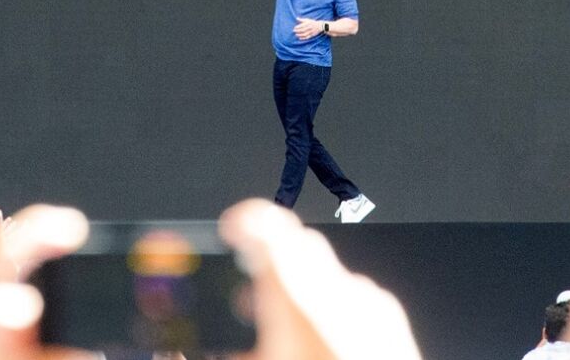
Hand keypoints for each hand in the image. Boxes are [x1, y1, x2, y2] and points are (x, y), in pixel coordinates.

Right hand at [219, 199, 422, 359]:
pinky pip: (356, 305)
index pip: (269, 228)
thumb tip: (175, 356)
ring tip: (271, 327)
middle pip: (300, 251)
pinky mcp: (393, 331)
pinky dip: (329, 316)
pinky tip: (312, 350)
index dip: (245, 222)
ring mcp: (372, 310)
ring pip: (329, 281)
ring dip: (299, 294)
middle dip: (269, 262)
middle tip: (242, 283)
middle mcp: (340, 292)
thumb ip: (213, 356)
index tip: (230, 229)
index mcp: (300, 297)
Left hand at [293, 17, 326, 40]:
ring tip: (296, 35)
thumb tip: (296, 18)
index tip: (294, 28)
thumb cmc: (312, 22)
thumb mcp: (307, 20)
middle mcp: (310, 27)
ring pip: (305, 34)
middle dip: (298, 31)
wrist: (320, 26)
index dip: (298, 27)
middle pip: (303, 30)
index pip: (302, 25)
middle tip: (294, 31)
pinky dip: (303, 38)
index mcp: (308, 23)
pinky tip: (300, 38)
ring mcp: (311, 32)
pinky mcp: (312, 35)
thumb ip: (302, 20)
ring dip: (300, 35)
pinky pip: (307, 37)